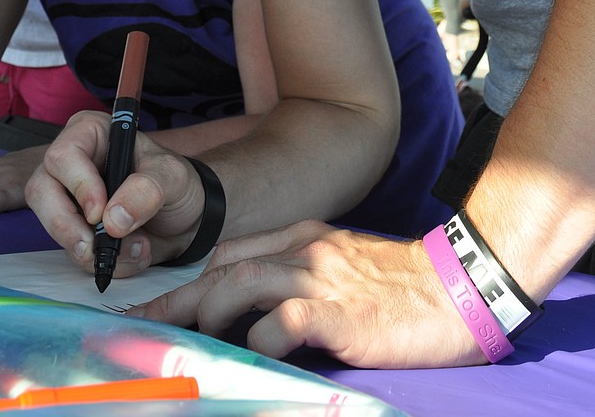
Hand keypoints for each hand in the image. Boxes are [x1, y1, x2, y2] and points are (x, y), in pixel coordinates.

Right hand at [24, 111, 207, 276]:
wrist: (187, 216)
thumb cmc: (175, 182)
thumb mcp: (173, 176)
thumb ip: (148, 190)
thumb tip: (112, 219)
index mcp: (91, 133)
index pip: (64, 155)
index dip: (78, 185)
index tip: (100, 212)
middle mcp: (72, 163)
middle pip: (42, 192)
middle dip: (67, 226)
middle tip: (95, 248)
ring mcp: (69, 198)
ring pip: (52, 226)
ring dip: (90, 249)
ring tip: (135, 249)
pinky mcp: (75, 229)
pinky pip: (72, 251)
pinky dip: (101, 262)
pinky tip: (131, 256)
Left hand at [128, 221, 484, 368]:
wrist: (456, 286)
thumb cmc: (400, 287)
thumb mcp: (343, 268)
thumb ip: (300, 278)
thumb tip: (254, 316)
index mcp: (302, 236)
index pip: (230, 252)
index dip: (189, 278)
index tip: (156, 303)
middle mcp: (302, 248)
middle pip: (221, 268)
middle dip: (175, 298)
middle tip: (138, 326)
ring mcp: (317, 275)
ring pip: (236, 285)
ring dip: (203, 315)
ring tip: (181, 341)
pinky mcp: (335, 309)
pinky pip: (277, 323)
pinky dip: (256, 342)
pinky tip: (253, 358)